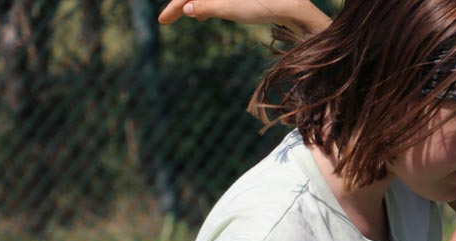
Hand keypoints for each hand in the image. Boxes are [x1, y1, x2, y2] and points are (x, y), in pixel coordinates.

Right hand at [158, 0, 330, 34]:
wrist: (292, 6)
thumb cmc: (262, 5)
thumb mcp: (230, 8)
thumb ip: (206, 7)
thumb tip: (186, 9)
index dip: (174, 5)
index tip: (163, 21)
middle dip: (181, 3)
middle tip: (167, 19)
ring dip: (194, 3)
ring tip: (184, 14)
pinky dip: (207, 3)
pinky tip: (204, 13)